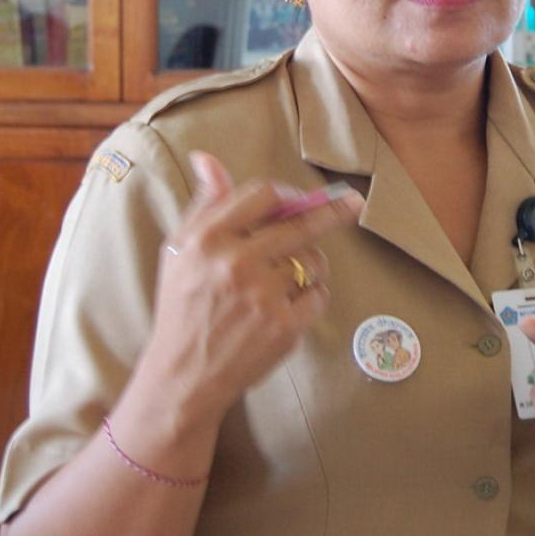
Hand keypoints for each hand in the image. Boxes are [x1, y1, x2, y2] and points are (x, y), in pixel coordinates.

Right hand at [139, 152, 363, 420]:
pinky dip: (312, 298)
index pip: (263, 194)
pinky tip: (289, 307)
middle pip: (300, 223)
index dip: (287, 194)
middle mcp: (236, 263)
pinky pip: (319, 295)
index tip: (302, 198)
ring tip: (288, 281)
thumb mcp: (179, 252)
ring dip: (311, 266)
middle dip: (333, 211)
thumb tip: (208, 159)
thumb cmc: (182, 308)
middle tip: (355, 202)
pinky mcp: (284, 326)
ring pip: (313, 261)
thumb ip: (203, 205)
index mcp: (207, 238)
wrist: (183, 375)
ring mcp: (262, 296)